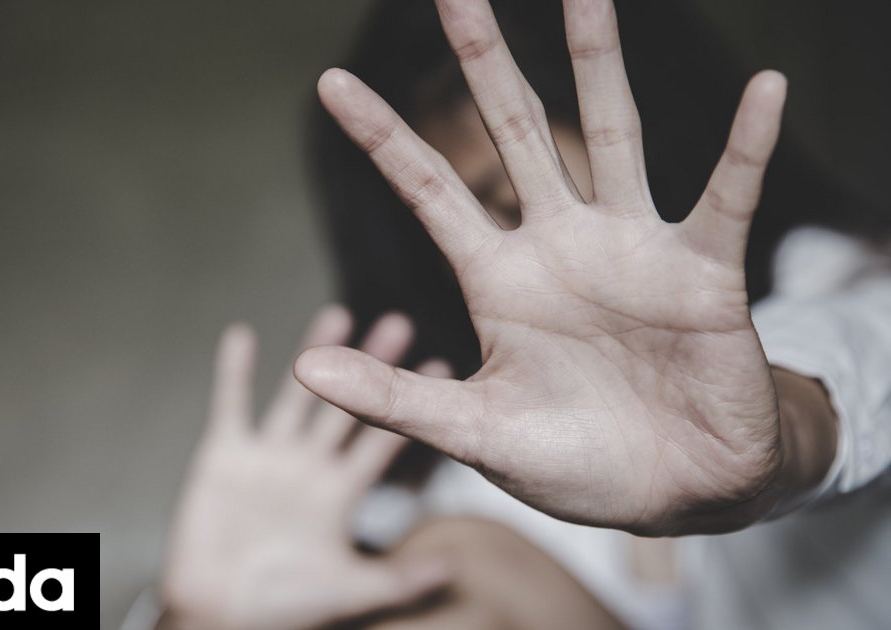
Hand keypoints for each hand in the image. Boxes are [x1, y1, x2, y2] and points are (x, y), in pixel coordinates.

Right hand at [161, 307, 450, 629]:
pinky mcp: (225, 456)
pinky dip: (234, 372)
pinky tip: (242, 335)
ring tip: (337, 316)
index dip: (411, 407)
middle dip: (372, 365)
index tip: (442, 364)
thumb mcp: (350, 589)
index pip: (383, 441)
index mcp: (340, 493)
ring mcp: (268, 457)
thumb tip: (454, 569)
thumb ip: (399, 579)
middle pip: (347, 404)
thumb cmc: (284, 605)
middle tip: (399, 322)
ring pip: (297, 395)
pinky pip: (231, 406)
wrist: (219, 612)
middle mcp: (308, 466)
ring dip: (314, 355)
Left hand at [296, 0, 789, 534]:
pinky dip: (746, 148)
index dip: (383, 138)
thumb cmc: (575, 461)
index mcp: (498, 280)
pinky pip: (727, 197)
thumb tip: (306, 370)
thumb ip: (395, 400)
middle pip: (514, 133)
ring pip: (611, 136)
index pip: (429, 190)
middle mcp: (559, 245)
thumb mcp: (475, 432)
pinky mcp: (703, 273)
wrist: (674, 494)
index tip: (330, 83)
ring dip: (598, 65)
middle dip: (484, 63)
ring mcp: (631, 250)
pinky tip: (764, 93)